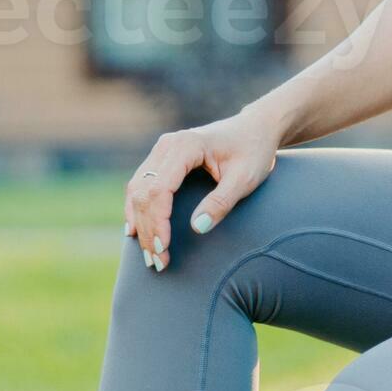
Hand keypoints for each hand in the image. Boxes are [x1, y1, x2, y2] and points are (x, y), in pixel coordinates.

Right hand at [123, 109, 283, 271]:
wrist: (256, 128)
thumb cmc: (254, 151)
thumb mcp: (245, 178)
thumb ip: (222, 202)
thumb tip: (197, 228)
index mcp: (185, 146)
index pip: (159, 189)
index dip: (158, 222)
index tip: (163, 248)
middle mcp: (167, 145)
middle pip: (144, 193)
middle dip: (148, 230)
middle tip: (157, 262)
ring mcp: (161, 150)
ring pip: (137, 190)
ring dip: (140, 224)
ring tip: (148, 254)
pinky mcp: (162, 158)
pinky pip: (140, 185)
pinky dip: (136, 209)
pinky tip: (135, 231)